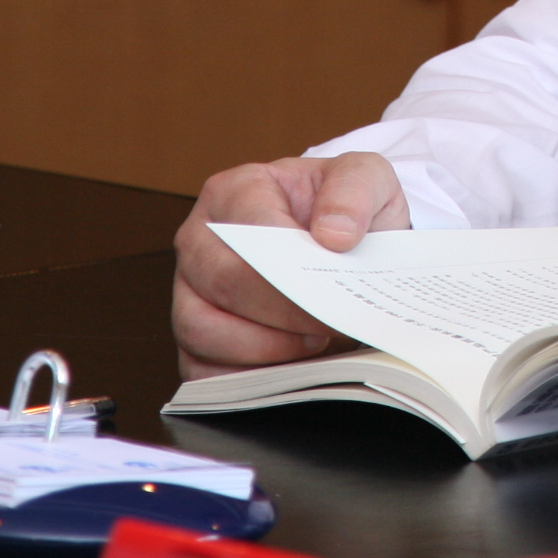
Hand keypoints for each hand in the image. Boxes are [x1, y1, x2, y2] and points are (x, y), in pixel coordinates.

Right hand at [171, 151, 408, 377]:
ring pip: (201, 329)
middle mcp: (201, 239)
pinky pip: (202, 371)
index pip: (250, 229)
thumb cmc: (345, 212)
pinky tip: (290, 368)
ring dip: (265, 347)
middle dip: (283, 311)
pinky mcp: (194, 340)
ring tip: (312, 340)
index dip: (290, 266)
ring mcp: (190, 291)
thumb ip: (355, 189)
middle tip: (328, 321)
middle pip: (222, 281)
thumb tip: (333, 233)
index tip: (330, 288)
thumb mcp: (366, 179)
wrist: (346, 247)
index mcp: (236, 190)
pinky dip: (247, 379)